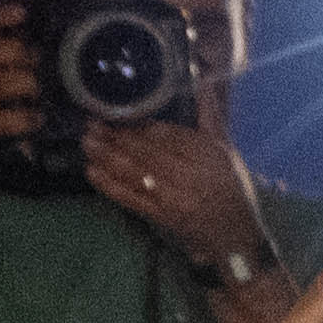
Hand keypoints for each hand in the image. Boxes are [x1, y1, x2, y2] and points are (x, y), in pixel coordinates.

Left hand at [90, 113, 265, 274]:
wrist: (235, 240)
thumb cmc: (233, 191)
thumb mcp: (228, 152)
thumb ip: (211, 117)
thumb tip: (203, 82)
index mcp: (208, 155)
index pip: (170, 135)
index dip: (141, 125)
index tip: (119, 112)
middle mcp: (190, 176)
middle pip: (148, 153)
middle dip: (117, 137)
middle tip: (91, 123)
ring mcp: (173, 199)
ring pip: (136, 174)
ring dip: (108, 157)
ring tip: (87, 142)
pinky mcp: (161, 218)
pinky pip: (132, 199)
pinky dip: (110, 186)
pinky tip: (92, 172)